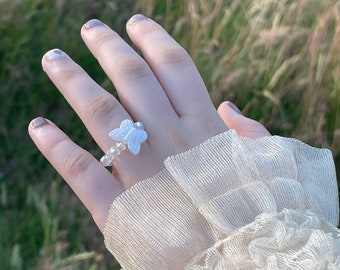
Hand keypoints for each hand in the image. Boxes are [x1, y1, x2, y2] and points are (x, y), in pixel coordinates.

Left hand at [28, 15, 269, 231]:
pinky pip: (81, 171)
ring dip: (74, 82)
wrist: (235, 266)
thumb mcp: (262, 169)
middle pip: (133, 80)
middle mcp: (171, 142)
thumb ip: (249, 134)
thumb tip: (229, 105)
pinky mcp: (119, 208)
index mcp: (205, 130)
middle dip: (109, 49)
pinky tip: (37, 127)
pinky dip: (55, 147)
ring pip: (102, 115)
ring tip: (54, 58)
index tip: (136, 22)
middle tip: (90, 28)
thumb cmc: (251, 217)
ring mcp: (143, 174)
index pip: (175, 69)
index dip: (154, 40)